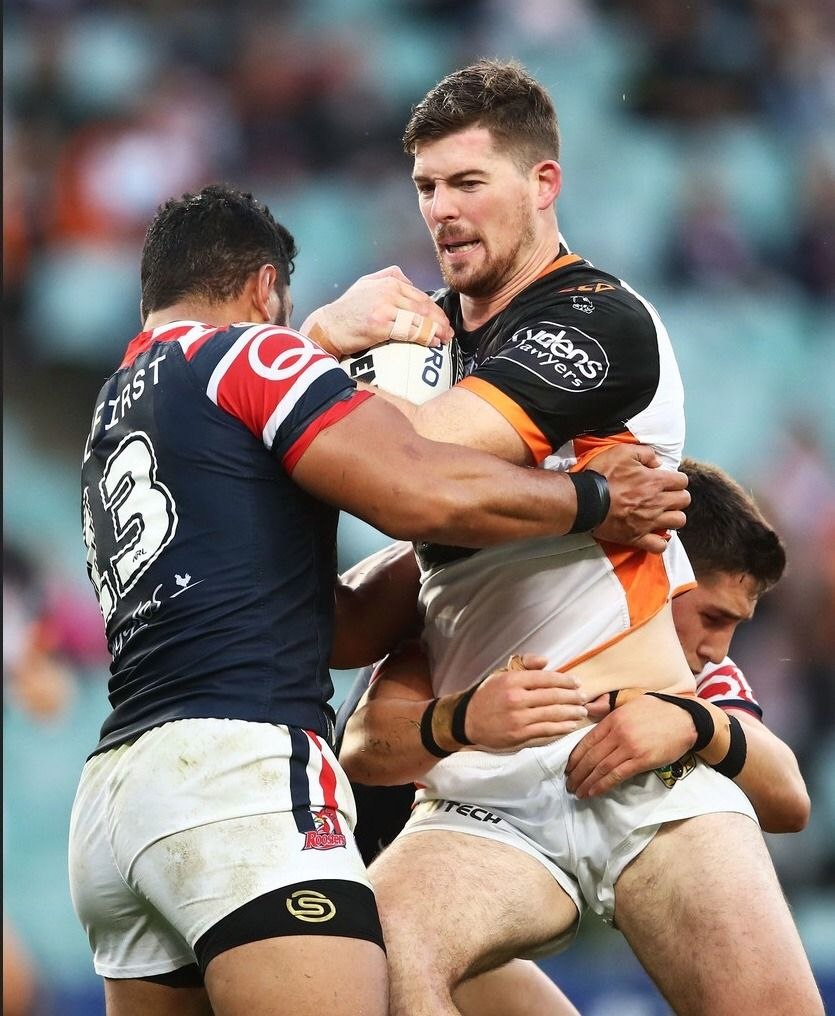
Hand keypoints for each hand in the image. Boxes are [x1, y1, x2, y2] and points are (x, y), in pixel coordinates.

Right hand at [300, 266, 453, 356]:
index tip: (443, 322)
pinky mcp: (380, 324)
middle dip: (440, 321)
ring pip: (419, 318)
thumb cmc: (347, 310)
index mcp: (389, 281)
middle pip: (424, 306)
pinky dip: (425, 337)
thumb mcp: (366, 283)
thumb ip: (388, 277)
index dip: (435, 310)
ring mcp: (384, 307)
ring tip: (444, 339)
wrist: (328, 326)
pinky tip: (432, 342)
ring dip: (436, 330)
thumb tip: (409, 281)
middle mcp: (388, 290)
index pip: (420, 296)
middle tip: (449, 333)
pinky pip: (409, 331)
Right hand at [465, 653, 587, 749]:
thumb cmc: (488, 695)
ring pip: (552, 715)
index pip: (546, 678)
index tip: (577, 683)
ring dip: (571, 713)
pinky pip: (546, 731)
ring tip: (582, 711)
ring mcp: (518, 719)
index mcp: (512, 680)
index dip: (566, 680)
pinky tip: (570, 725)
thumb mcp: (501, 673)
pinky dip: (561, 728)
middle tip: (584, 698)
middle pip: (553, 697)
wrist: (468, 720)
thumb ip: (524, 663)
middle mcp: (516, 699)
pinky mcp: (519, 736)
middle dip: (573, 697)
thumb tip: (546, 661)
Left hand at [565, 689, 696, 797]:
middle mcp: (618, 733)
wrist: (685, 719)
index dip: (575, 757)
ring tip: (578, 792)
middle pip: (591, 756)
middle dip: (577, 773)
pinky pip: (617, 775)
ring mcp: (629, 747)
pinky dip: (603, 785)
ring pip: (601, 768)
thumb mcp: (629, 704)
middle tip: (569, 785)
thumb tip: (590, 710)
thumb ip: (609, 711)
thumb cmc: (657, 711)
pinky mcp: (642, 760)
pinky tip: (594, 792)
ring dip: (587, 782)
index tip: (568, 769)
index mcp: (612, 719)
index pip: (587, 741)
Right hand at [589, 444, 688, 552]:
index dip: (676, 480)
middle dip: (677, 496)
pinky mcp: (637, 537)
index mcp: (655, 481)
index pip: (682, 481)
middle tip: (665, 496)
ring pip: (678, 521)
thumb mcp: (622, 452)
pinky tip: (654, 535)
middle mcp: (657, 502)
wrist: (584, 500)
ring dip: (673, 517)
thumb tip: (658, 463)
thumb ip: (645, 453)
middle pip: (684, 501)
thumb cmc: (602, 475)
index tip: (666, 481)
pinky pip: (659, 546)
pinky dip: (660, 542)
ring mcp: (649, 521)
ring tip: (662, 514)